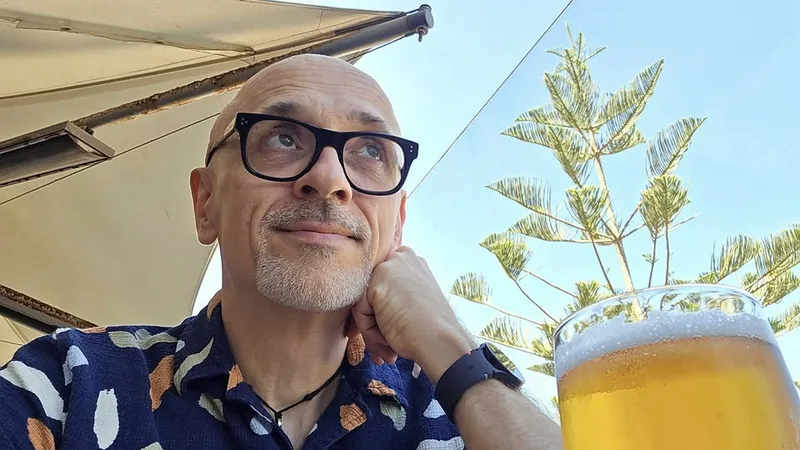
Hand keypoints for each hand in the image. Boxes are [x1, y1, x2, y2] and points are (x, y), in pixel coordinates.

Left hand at [350, 246, 474, 382]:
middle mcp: (399, 257)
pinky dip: (370, 332)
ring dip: (375, 332)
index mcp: (410, 260)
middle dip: (376, 324)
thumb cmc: (430, 328)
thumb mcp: (414, 299)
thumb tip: (371, 308)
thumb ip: (395, 294)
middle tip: (387, 350)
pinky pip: (360, 313)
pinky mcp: (377, 284)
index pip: (382, 283)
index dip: (382, 311)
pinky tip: (389, 341)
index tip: (389, 335)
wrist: (439, 341)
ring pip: (364, 304)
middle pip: (371, 293)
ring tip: (389, 351)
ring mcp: (388, 267)